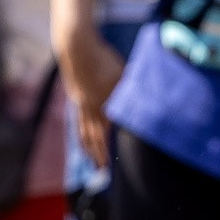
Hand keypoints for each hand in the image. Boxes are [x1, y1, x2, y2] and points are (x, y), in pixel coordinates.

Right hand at [57, 27, 125, 168]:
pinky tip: (83, 138)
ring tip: (91, 160)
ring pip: (84, 130)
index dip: (108, 152)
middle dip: (98, 156)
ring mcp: (81, 103)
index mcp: (102, 106)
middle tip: (101, 172)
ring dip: (88, 148)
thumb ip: (130, 91)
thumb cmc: (102, 58)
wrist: (75, 46)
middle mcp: (90, 109)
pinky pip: (79, 120)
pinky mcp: (75, 97)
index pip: (106, 136)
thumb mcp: (121, 74)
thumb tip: (143, 104)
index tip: (110, 168)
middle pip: (94, 138)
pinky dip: (81, 133)